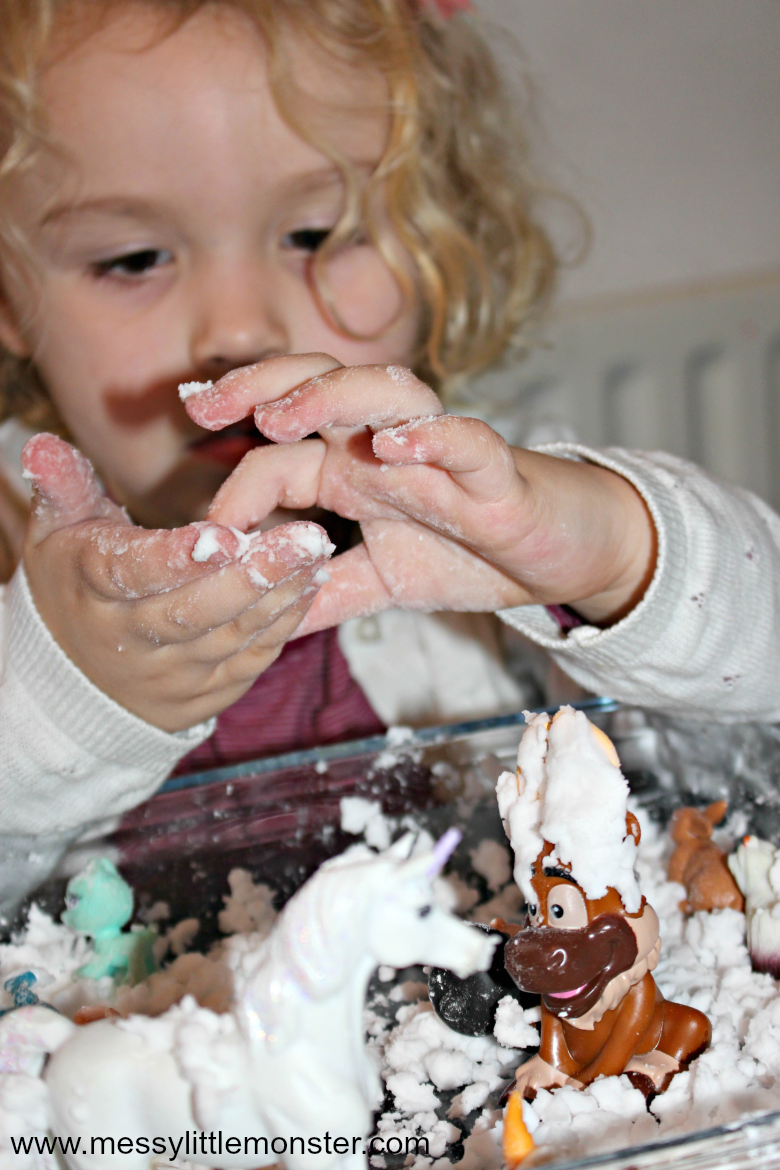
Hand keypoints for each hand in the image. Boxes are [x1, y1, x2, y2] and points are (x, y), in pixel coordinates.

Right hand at [22, 434, 333, 731]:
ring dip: (279, 596)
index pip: (133, 576)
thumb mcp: (58, 533)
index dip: (176, 559)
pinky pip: (250, 660)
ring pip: (230, 637)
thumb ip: (63, 486)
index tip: (224, 534)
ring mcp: (173, 674)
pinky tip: (311, 585)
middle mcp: (131, 639)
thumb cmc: (76, 585)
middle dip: (252, 576)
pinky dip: (284, 624)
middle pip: (193, 612)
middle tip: (306, 537)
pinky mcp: (207, 693)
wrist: (77, 680)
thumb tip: (41, 444)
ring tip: (317, 553)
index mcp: (93, 590)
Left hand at [183, 356, 655, 632]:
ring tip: (283, 415)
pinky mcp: (496, 471)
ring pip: (384, 394)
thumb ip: (326, 593)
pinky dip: (430, 436)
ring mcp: (439, 453)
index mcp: (355, 472)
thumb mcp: (384, 582)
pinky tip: (393, 444)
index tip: (202, 531)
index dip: (235, 485)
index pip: (281, 457)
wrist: (561, 557)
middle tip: (201, 402)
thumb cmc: (474, 553)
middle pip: (319, 388)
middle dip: (258, 385)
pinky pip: (463, 440)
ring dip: (330, 396)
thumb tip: (261, 626)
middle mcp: (388, 448)